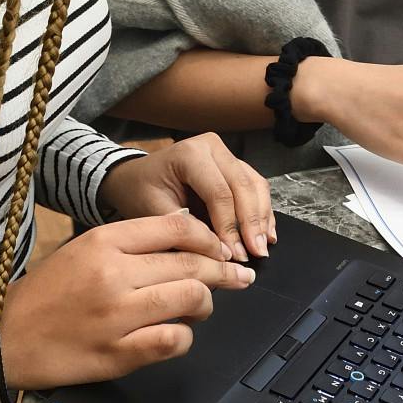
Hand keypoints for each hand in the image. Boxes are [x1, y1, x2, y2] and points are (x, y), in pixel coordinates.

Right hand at [0, 211, 254, 390]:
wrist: (3, 338)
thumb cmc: (46, 294)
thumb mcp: (83, 248)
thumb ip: (131, 241)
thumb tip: (185, 237)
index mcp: (104, 241)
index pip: (176, 228)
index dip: (209, 239)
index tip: (221, 249)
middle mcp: (113, 273)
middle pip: (190, 264)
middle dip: (222, 272)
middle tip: (239, 277)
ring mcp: (116, 315)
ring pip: (189, 300)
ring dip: (205, 304)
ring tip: (202, 307)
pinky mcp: (117, 353)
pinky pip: (172, 340)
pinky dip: (183, 338)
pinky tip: (177, 334)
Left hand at [100, 134, 274, 260]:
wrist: (136, 177)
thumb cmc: (140, 192)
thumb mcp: (151, 210)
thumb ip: (184, 228)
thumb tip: (218, 251)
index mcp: (190, 154)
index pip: (219, 193)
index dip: (229, 226)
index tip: (233, 255)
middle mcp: (212, 147)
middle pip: (243, 186)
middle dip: (252, 224)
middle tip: (256, 253)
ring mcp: (225, 153)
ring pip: (255, 184)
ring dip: (262, 218)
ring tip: (263, 247)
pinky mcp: (233, 164)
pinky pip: (255, 186)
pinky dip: (262, 211)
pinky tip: (267, 233)